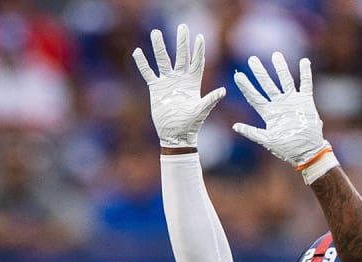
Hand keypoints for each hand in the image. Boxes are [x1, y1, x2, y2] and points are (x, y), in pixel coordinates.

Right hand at [132, 24, 225, 148]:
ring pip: (163, 60)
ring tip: (155, 32)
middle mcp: (180, 79)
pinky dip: (143, 63)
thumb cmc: (191, 125)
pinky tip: (138, 52)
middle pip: (181, 55)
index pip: (197, 62)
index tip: (200, 36)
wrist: (176, 135)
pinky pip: (148, 73)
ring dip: (159, 47)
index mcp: (193, 82)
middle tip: (182, 26)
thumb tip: (223, 91)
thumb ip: (210, 100)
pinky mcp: (155, 89)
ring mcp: (168, 82)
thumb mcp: (202, 111)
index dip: (199, 50)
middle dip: (182, 41)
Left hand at [231, 52, 334, 178]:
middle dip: (259, 72)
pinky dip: (306, 73)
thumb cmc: (286, 148)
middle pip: (267, 84)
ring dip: (281, 68)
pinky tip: (304, 61)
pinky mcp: (306, 102)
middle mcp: (279, 104)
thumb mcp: (266, 140)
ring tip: (276, 55)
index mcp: (269, 113)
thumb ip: (251, 132)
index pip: (254, 96)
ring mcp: (292, 102)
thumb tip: (234, 127)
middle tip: (252, 59)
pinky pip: (306, 84)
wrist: (306, 151)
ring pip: (285, 80)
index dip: (246, 86)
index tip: (238, 75)